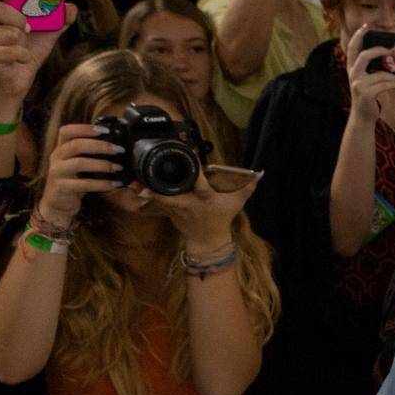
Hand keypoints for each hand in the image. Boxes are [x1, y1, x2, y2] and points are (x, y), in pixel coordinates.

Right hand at [0, 0, 75, 100]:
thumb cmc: (29, 47)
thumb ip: (59, 19)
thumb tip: (71, 8)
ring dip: (19, 37)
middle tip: (28, 26)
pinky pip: (7, 52)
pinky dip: (22, 55)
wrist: (19, 77)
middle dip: (13, 15)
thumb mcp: (47, 32)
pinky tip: (24, 57)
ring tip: (25, 42)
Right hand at [36, 123, 127, 227]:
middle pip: (76, 145)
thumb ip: (89, 152)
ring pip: (79, 163)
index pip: (67, 131)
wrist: (58, 203)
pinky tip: (114, 184)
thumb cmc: (73, 179)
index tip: (105, 131)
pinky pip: (83, 184)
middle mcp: (56, 157)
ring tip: (118, 167)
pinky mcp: (62, 187)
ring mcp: (57, 172)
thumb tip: (116, 145)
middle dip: (100, 146)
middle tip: (119, 150)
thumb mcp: (78, 162)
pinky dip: (102, 184)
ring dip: (102, 164)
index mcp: (61, 148)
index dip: (85, 128)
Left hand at [141, 170, 259, 248]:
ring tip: (134, 182)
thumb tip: (260, 173)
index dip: (196, 171)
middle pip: (171, 197)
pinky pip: (156, 201)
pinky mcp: (169, 211)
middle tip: (145, 182)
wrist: (207, 239)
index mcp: (205, 199)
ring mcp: (177, 209)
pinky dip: (147, 194)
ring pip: (159, 199)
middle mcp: (189, 204)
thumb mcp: (237, 203)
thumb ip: (248, 187)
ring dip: (146, 192)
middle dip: (158, 191)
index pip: (200, 183)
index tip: (190, 155)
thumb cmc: (221, 218)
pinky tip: (136, 185)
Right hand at [344, 25, 394, 125]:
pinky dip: (394, 84)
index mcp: (352, 68)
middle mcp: (353, 74)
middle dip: (379, 51)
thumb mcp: (366, 80)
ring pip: (380, 73)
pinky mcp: (365, 93)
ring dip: (393, 76)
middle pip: (364, 56)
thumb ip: (373, 68)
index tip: (366, 26)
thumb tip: (388, 55)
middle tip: (390, 51)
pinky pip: (384, 84)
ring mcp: (358, 84)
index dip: (358, 36)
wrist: (363, 116)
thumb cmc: (368, 96)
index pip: (352, 48)